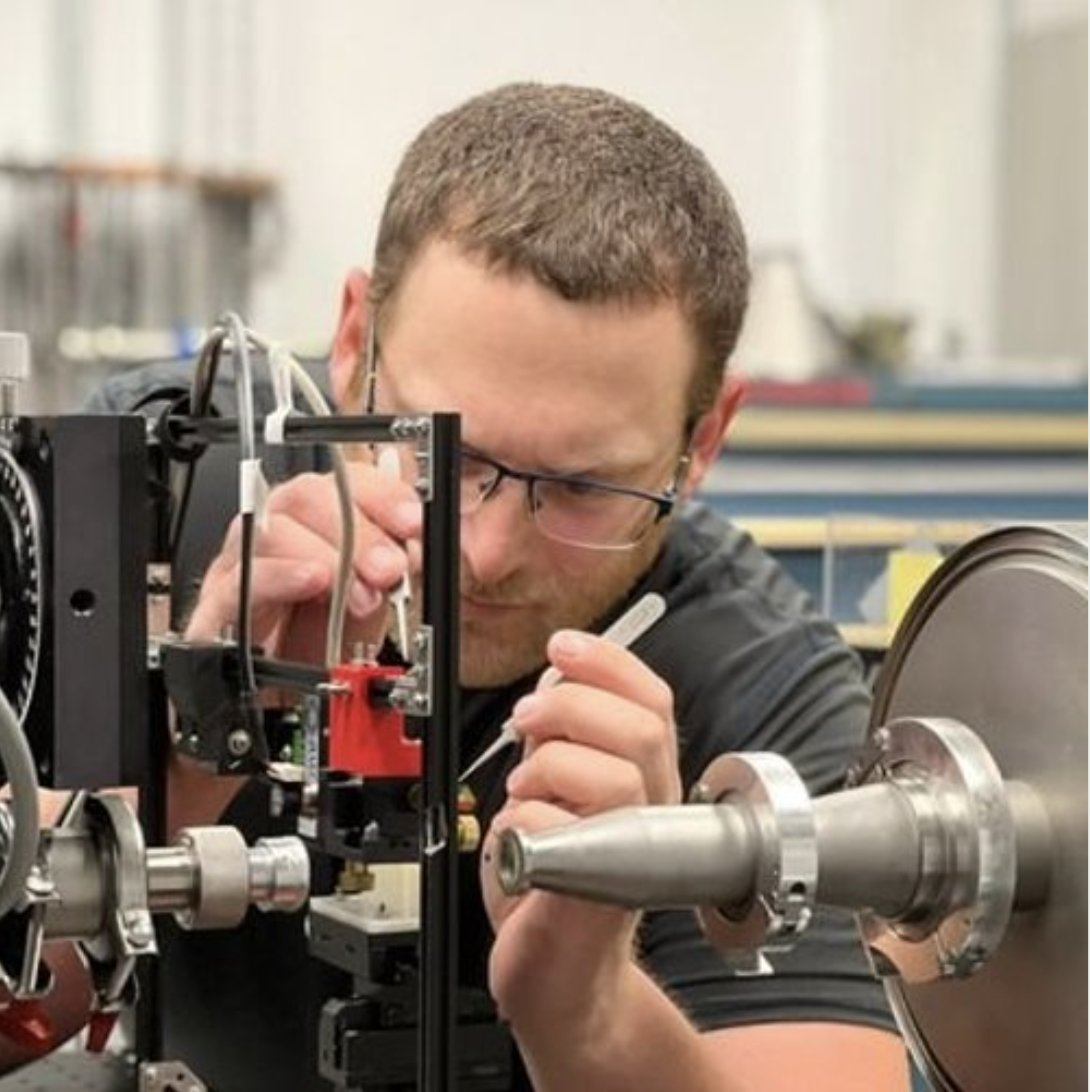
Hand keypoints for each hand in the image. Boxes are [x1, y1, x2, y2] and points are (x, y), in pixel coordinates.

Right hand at [185, 459, 421, 663]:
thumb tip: (415, 545)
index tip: (413, 524)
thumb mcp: (368, 601)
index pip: (346, 480)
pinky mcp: (218, 608)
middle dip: (359, 531)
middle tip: (391, 568)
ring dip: (327, 557)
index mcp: (316, 519)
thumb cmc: (318, 637)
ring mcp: (241, 565)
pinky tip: (313, 581)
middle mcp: (274, 530)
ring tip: (362, 590)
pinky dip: (280, 577)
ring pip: (272, 531)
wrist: (280, 691)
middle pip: (306, 496)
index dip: (383, 495)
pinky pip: (240, 582)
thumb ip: (389, 568)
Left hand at [480, 629, 680, 1035]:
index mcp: (645, 778)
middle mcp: (648, 813)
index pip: (653, 699)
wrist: (557, 974)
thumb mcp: (559, 789)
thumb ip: (564, 738)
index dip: (609, 662)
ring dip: (547, 767)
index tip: (563, 646)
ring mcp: (624, 854)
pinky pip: (555, 830)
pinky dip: (519, 823)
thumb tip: (553, 681)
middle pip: (641, 728)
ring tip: (523, 790)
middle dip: (571, 705)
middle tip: (527, 718)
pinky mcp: (593, 894)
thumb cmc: (557, 883)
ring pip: (611, 776)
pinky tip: (518, 842)